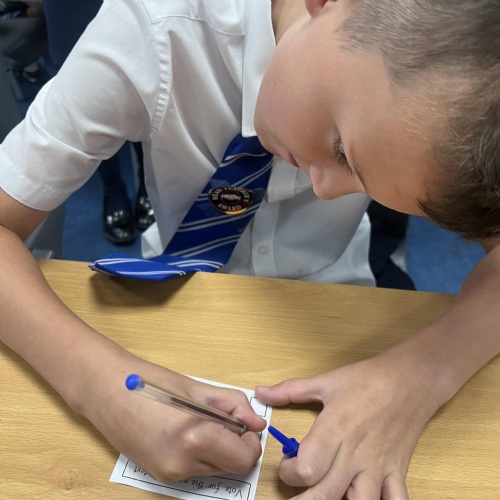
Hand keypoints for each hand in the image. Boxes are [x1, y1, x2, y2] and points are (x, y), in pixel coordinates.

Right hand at [82, 357, 266, 481]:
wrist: (106, 390)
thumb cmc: (151, 382)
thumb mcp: (199, 389)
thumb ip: (235, 406)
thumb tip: (258, 424)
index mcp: (194, 439)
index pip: (244, 459)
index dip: (250, 442)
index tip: (242, 425)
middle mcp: (182, 464)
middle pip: (231, 466)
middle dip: (234, 444)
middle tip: (220, 418)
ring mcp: (169, 474)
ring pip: (214, 468)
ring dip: (217, 449)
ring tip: (198, 421)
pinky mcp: (160, 475)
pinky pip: (194, 469)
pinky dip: (199, 453)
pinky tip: (183, 430)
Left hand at [256, 350, 441, 498]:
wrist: (410, 378)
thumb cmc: (368, 378)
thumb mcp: (326, 380)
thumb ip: (290, 390)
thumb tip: (261, 392)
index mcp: (335, 429)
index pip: (307, 468)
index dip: (289, 473)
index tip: (287, 465)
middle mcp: (356, 453)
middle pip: (326, 495)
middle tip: (296, 495)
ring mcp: (378, 466)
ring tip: (328, 496)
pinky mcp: (397, 472)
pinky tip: (364, 498)